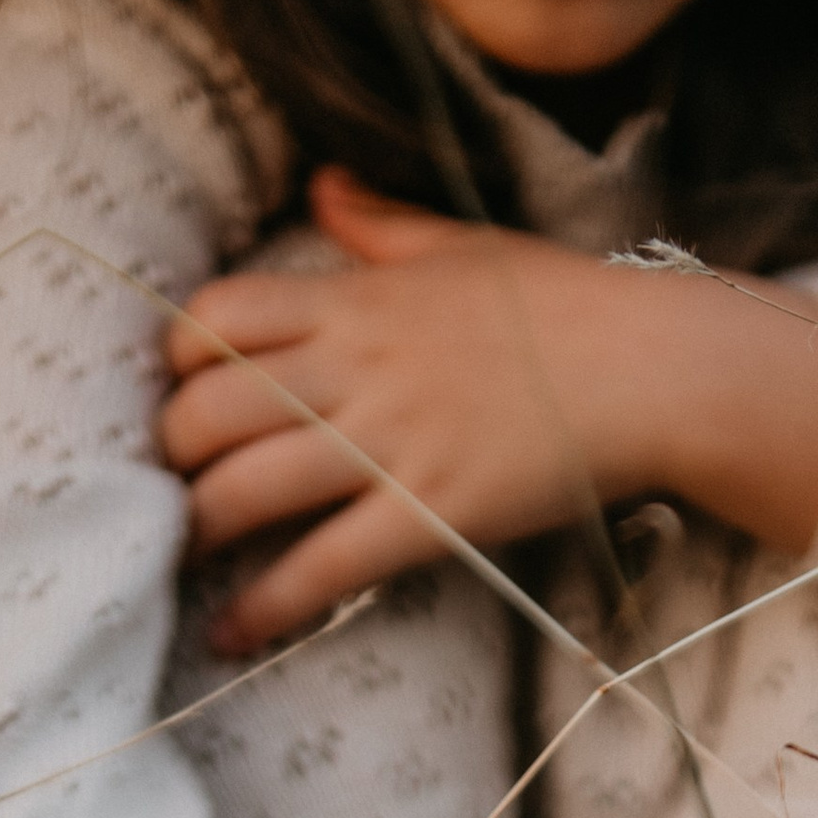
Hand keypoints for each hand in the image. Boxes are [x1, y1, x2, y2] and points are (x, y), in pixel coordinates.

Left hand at [161, 168, 817, 651]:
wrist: (650, 368)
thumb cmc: (563, 305)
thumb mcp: (459, 243)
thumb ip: (376, 222)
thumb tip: (321, 186)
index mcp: (356, 298)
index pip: (217, 315)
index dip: (176, 360)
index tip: (177, 396)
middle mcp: (357, 367)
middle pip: (210, 410)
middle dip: (169, 456)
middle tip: (167, 489)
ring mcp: (391, 443)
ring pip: (248, 488)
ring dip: (195, 531)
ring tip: (173, 560)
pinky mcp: (431, 514)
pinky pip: (322, 567)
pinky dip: (263, 605)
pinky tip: (228, 631)